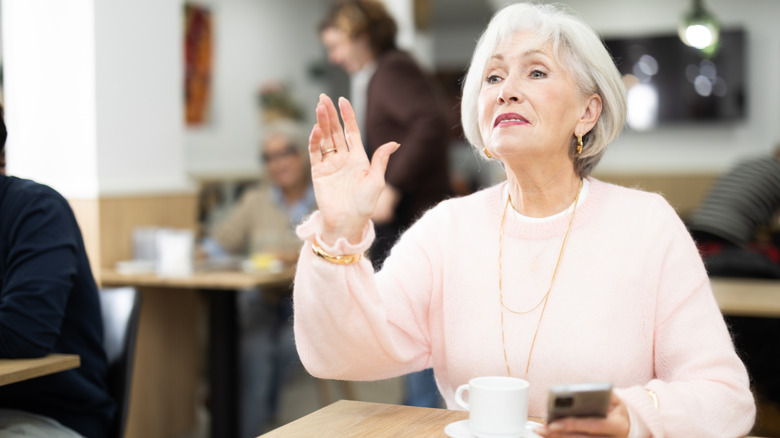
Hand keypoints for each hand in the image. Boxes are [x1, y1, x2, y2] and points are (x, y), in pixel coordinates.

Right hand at [309, 94, 399, 244]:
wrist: (348, 222)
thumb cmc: (365, 204)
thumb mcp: (377, 181)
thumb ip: (381, 160)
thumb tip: (395, 142)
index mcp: (359, 157)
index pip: (351, 131)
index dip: (347, 115)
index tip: (342, 100)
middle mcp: (343, 158)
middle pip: (335, 131)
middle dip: (330, 114)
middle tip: (323, 98)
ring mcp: (330, 165)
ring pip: (324, 139)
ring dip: (321, 123)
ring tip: (318, 107)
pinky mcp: (318, 173)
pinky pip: (315, 153)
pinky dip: (314, 141)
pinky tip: (316, 129)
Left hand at [534, 394, 629, 437]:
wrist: (628, 423)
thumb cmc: (616, 408)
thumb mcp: (613, 398)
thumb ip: (598, 394)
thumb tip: (577, 391)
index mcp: (618, 425)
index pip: (593, 425)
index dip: (572, 425)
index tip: (554, 423)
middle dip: (559, 434)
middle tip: (542, 429)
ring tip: (542, 431)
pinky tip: (551, 435)